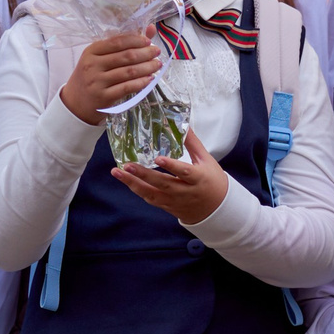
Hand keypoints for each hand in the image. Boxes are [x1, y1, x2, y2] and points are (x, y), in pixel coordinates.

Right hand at [60, 31, 160, 123]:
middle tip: (157, 52)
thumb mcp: (98, 59)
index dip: (136, 40)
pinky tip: (150, 79)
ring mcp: (98, 82)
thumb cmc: (90, 77)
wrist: (75, 103)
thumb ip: (121, 45)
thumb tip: (150, 29)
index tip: (148, 41)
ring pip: (129, 72)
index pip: (117, 41)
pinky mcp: (104, 97)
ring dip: (147, 67)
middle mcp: (93, 65)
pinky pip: (127, 87)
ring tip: (157, 65)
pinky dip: (141, 82)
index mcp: (91, 51)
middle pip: (126, 56)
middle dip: (145, 53)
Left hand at [112, 128, 231, 223]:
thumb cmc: (213, 180)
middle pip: (163, 184)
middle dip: (143, 175)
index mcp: (198, 178)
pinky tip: (126, 180)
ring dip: (133, 184)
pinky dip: (138, 190)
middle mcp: (185, 191)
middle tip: (127, 165)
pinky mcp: (168, 206)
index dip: (171, 166)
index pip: (184, 172)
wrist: (216, 208)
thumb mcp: (206, 160)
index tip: (158, 158)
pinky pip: (150, 199)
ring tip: (117, 172)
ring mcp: (175, 201)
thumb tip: (183, 124)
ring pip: (152, 194)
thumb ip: (192, 143)